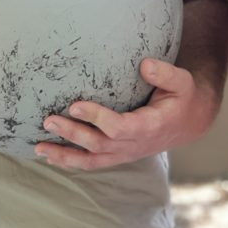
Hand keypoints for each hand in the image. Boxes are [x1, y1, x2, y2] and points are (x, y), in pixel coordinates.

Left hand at [33, 57, 220, 170]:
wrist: (188, 122)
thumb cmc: (182, 97)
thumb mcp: (182, 81)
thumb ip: (165, 72)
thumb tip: (144, 64)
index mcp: (149, 126)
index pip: (118, 127)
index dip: (96, 118)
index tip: (75, 104)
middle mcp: (134, 145)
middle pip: (98, 145)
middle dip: (72, 134)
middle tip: (48, 120)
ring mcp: (125, 153)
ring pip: (91, 160)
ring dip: (64, 155)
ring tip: (39, 146)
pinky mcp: (118, 154)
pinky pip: (92, 163)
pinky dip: (70, 162)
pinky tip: (50, 156)